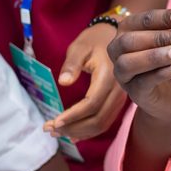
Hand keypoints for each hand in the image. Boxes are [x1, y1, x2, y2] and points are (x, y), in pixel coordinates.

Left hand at [44, 23, 127, 139]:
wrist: (115, 36)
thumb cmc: (94, 40)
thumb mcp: (80, 47)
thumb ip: (72, 64)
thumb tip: (63, 82)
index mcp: (109, 76)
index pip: (91, 103)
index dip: (73, 116)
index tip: (54, 122)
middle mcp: (118, 90)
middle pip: (98, 119)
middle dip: (73, 128)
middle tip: (49, 129)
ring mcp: (120, 97)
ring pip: (102, 123)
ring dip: (80, 132)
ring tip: (57, 133)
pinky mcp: (117, 101)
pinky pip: (105, 121)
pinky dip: (89, 130)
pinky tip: (73, 134)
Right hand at [106, 8, 170, 123]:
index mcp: (128, 32)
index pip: (140, 20)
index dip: (160, 17)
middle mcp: (118, 51)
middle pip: (128, 40)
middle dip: (156, 37)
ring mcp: (123, 73)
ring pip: (128, 62)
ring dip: (155, 56)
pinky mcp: (134, 92)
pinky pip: (142, 82)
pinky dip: (161, 73)